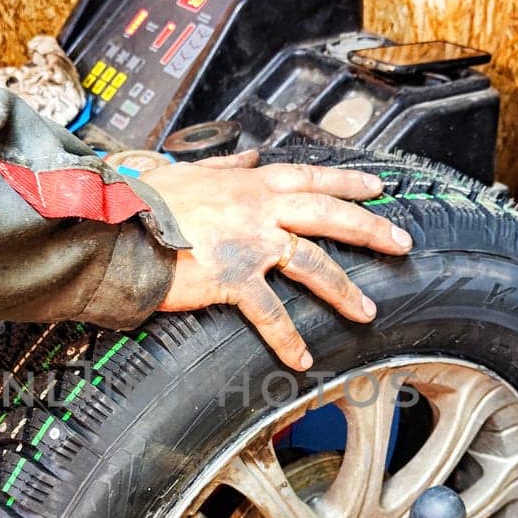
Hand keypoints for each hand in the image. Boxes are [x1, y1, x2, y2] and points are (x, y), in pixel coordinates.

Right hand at [145, 150, 412, 369]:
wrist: (116, 223)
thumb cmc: (143, 199)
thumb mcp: (188, 170)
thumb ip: (224, 167)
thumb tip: (246, 159)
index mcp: (249, 182)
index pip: (311, 176)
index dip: (348, 183)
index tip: (379, 188)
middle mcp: (258, 208)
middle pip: (329, 214)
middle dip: (370, 228)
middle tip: (401, 242)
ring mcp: (250, 242)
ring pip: (313, 263)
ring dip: (344, 289)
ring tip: (367, 311)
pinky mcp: (233, 277)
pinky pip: (270, 312)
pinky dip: (287, 338)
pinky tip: (301, 358)